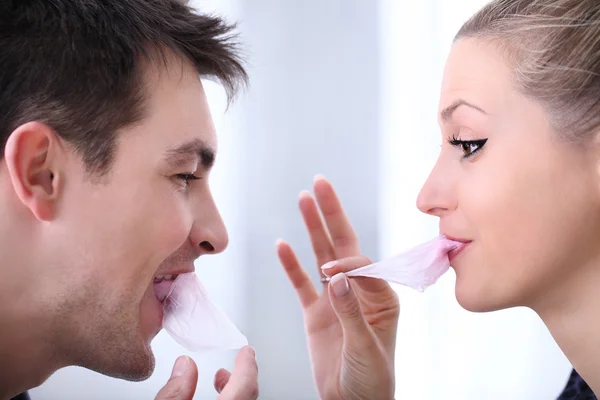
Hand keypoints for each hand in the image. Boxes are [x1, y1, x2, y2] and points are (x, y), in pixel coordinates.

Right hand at [155, 346, 257, 399]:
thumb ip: (173, 392)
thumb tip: (184, 364)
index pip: (245, 387)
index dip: (247, 367)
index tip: (247, 352)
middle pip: (248, 397)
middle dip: (243, 377)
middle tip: (242, 360)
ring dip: (235, 391)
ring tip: (221, 379)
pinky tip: (215, 397)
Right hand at [277, 176, 398, 399]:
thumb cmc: (372, 380)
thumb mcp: (367, 348)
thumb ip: (351, 312)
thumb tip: (336, 278)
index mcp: (381, 297)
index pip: (361, 264)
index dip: (346, 262)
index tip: (330, 274)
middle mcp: (358, 291)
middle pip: (343, 244)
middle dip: (332, 214)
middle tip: (320, 184)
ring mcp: (335, 300)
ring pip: (321, 257)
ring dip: (312, 229)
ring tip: (303, 199)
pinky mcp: (316, 313)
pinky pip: (302, 284)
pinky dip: (292, 265)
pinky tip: (283, 244)